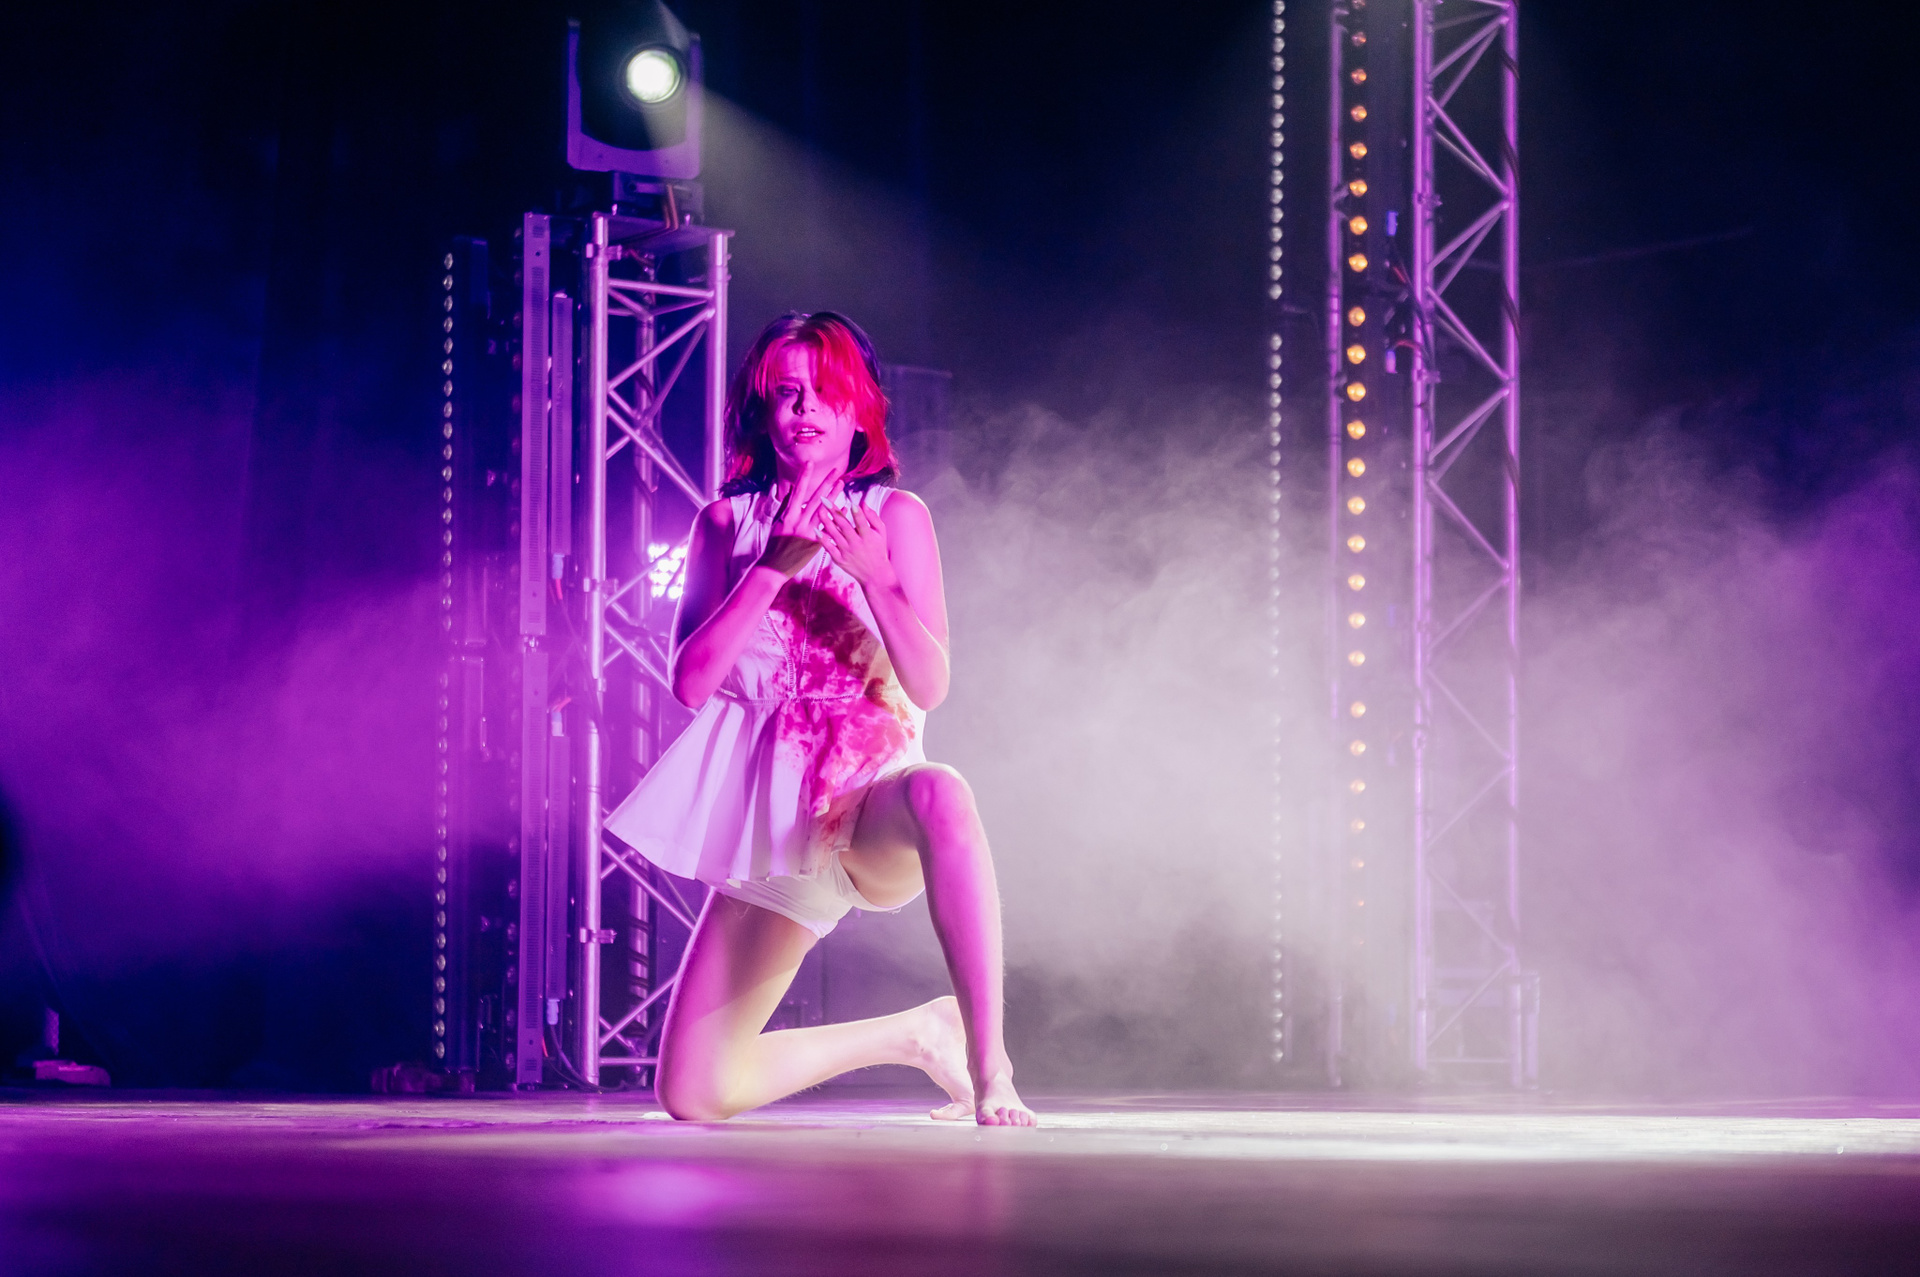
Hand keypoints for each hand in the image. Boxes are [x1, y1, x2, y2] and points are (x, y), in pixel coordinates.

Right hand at [757, 462, 840, 576]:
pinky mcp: (813, 543)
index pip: (797, 490)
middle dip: (826, 482)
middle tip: (837, 470)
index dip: (804, 476)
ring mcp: (806, 531)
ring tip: (842, 484)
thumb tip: (790, 493)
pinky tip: (845, 509)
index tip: (809, 463)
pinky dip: (836, 519)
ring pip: (823, 510)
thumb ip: (784, 508)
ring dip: (834, 496)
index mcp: (788, 514)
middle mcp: (798, 520)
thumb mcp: (777, 524)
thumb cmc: (774, 545)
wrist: (774, 566)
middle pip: (814, 497)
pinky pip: (828, 528)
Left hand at [816, 497, 896, 589]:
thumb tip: (863, 503)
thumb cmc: (878, 550)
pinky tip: (817, 530)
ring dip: (825, 522)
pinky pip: (829, 548)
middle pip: (843, 526)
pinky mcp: (840, 559)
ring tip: (819, 511)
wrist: (875, 574)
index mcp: (868, 537)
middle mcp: (856, 544)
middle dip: (834, 512)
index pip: (862, 523)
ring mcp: (847, 552)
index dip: (857, 514)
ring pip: (834, 534)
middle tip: (825, 500)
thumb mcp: (881, 533)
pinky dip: (822, 539)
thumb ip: (873, 517)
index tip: (852, 504)